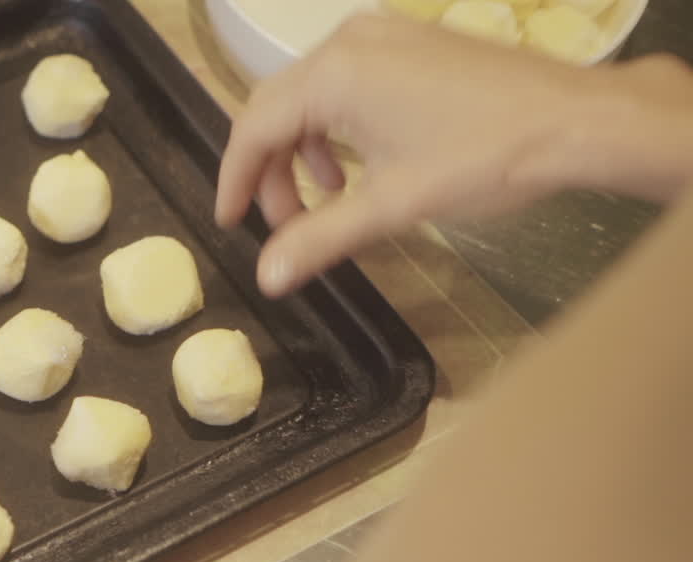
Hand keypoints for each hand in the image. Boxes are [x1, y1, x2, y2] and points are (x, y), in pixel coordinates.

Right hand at [215, 13, 692, 296]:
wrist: (577, 121)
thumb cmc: (484, 158)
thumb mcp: (392, 206)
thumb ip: (319, 240)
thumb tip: (266, 279)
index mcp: (334, 75)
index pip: (253, 128)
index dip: (235, 180)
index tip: (229, 222)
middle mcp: (348, 43)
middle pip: (275, 108)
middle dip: (270, 170)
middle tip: (281, 224)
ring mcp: (381, 36)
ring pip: (310, 95)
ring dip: (303, 151)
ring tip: (325, 200)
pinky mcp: (408, 43)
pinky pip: (346, 82)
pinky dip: (336, 127)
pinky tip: (358, 166)